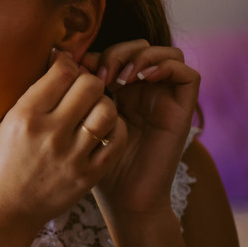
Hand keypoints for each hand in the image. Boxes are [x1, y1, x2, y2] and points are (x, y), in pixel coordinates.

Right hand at [0, 50, 126, 236]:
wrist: (4, 211)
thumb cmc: (2, 162)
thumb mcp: (7, 123)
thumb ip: (34, 96)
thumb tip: (59, 63)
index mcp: (24, 116)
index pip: (62, 71)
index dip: (68, 63)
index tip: (65, 68)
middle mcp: (50, 133)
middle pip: (90, 86)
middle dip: (89, 81)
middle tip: (83, 89)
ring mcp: (71, 156)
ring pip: (108, 110)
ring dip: (104, 104)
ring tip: (94, 110)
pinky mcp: (88, 176)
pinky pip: (117, 141)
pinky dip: (114, 129)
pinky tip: (102, 130)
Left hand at [81, 40, 199, 217]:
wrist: (123, 200)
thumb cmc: (94, 163)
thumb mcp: (78, 120)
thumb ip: (74, 90)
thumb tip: (59, 53)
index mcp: (119, 90)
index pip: (115, 50)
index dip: (98, 52)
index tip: (77, 69)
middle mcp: (145, 91)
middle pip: (139, 46)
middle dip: (118, 51)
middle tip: (99, 74)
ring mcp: (165, 99)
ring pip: (166, 53)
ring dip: (140, 56)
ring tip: (119, 77)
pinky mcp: (182, 111)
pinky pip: (188, 75)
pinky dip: (166, 66)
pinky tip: (141, 78)